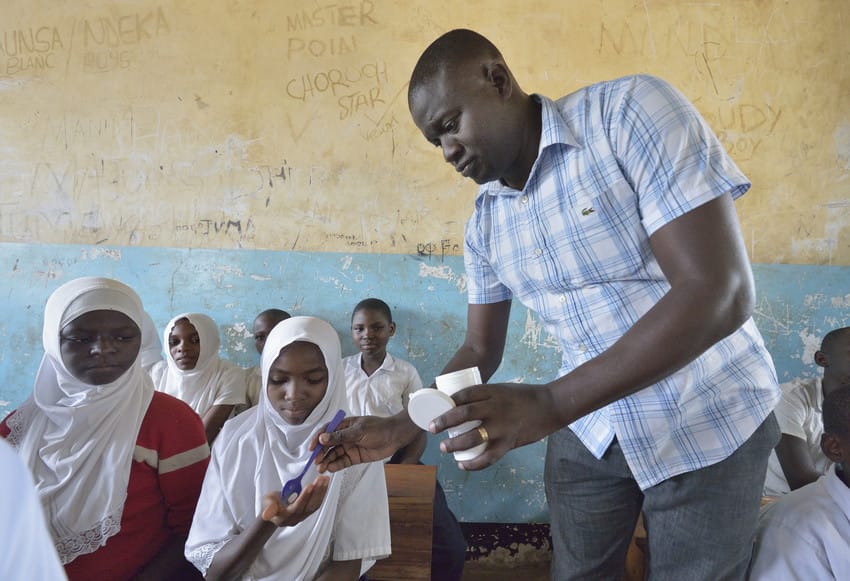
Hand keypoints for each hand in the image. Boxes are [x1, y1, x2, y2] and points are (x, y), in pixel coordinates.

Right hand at [260, 475, 328, 526]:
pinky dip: (322, 493)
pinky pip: (317, 503)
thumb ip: (269, 508)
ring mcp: (303, 516)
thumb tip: (266, 515)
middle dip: (316, 492)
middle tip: (321, 479)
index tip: (309, 486)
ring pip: (315, 505)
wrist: (275, 508)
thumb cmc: (271, 503)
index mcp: (284, 518)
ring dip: (321, 491)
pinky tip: (325, 483)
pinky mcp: (308, 511)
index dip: (303, 497)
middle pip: (308, 506)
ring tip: (325, 479)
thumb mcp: (267, 502)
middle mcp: (295, 519)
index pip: (296, 508)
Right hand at [313, 415, 414, 471]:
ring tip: (321, 468)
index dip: (317, 439)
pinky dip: (335, 465)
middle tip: (316, 461)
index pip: (326, 431)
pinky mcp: (355, 457)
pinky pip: (342, 462)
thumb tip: (322, 438)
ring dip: (326, 461)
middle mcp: (344, 437)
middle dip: (321, 453)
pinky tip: (330, 469)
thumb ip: (340, 436)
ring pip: (334, 455)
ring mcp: (349, 447)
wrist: (395, 437)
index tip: (311, 448)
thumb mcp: (359, 431)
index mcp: (344, 425)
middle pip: (328, 445)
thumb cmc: (378, 428)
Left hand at [430, 382, 561, 469]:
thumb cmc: (524, 397)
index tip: (436, 408)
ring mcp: (503, 426)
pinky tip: (463, 465)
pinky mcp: (510, 441)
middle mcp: (496, 407)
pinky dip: (474, 463)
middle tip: (431, 428)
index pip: (464, 394)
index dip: (447, 402)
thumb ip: (486, 399)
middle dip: (444, 421)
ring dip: (455, 444)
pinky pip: (489, 456)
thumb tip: (462, 408)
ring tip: (443, 447)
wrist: (550, 406)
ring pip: (473, 436)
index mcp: (493, 391)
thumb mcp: (502, 390)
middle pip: (463, 414)